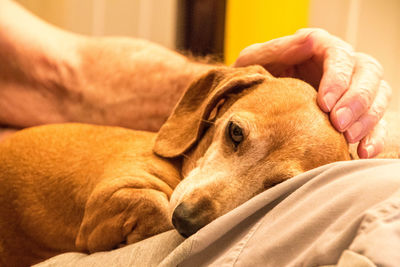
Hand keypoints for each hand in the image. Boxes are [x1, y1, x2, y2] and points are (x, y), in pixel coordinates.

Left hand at [233, 28, 390, 158]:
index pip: (340, 55)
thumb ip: (278, 50)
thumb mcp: (255, 61)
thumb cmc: (253, 80)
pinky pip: (379, 122)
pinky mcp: (357, 113)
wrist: (252, 107)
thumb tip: (310, 40)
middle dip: (357, 100)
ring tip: (349, 139)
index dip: (338, 79)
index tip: (324, 104)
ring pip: (379, 96)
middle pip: (369, 73)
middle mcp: (342, 65)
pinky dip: (375, 137)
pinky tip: (363, 152)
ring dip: (368, 119)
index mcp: (319, 48)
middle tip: (338, 124)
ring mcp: (352, 89)